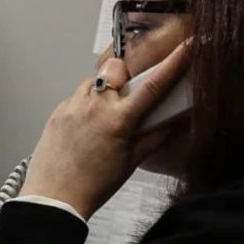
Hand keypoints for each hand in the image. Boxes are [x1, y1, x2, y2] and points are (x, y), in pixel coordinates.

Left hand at [19, 39, 191, 220]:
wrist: (54, 197)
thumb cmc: (93, 186)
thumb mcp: (131, 163)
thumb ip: (154, 138)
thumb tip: (174, 122)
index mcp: (118, 120)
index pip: (153, 84)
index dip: (175, 62)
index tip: (188, 45)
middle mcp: (95, 106)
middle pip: (116, 67)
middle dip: (125, 73)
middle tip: (127, 94)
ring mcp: (73, 105)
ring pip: (94, 79)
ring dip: (104, 89)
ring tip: (105, 115)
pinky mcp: (58, 110)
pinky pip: (77, 95)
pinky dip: (86, 103)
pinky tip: (87, 125)